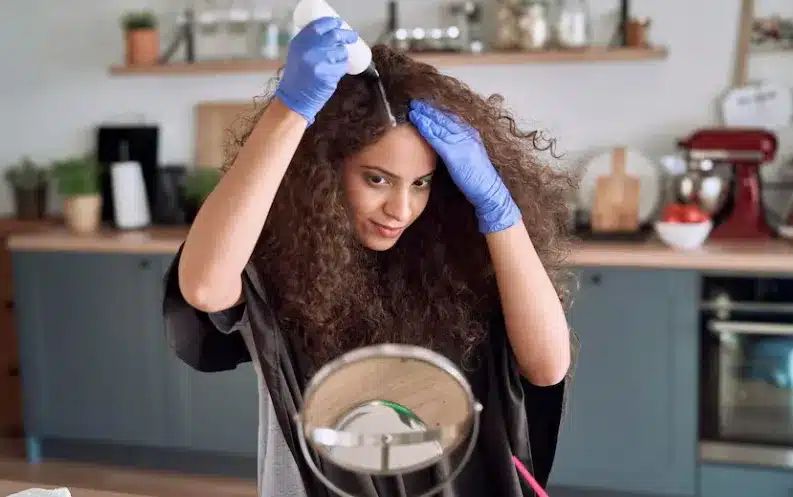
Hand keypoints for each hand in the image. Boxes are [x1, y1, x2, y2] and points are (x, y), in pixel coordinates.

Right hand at [275, 17, 357, 125]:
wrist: (293, 98)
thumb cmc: (297, 76)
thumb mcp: (297, 54)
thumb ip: (310, 43)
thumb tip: (330, 33)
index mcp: (300, 42)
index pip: (319, 25)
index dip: (332, 22)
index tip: (339, 23)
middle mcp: (309, 50)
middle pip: (334, 36)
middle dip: (347, 35)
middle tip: (353, 36)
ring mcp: (320, 62)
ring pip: (341, 52)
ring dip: (342, 56)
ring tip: (335, 62)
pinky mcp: (328, 75)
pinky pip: (342, 67)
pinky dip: (341, 69)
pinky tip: (334, 73)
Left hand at [408, 100, 520, 233]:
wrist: (488, 191)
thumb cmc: (478, 179)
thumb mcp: (469, 158)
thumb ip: (459, 148)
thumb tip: (444, 144)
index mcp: (471, 136)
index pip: (452, 119)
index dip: (438, 111)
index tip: (426, 106)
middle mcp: (467, 135)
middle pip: (445, 118)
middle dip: (430, 110)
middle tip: (416, 102)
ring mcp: (462, 143)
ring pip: (441, 125)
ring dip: (426, 116)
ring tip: (414, 109)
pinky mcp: (456, 154)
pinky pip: (439, 138)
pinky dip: (428, 129)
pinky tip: (418, 123)